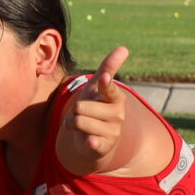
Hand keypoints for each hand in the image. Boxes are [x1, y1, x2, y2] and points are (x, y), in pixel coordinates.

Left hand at [65, 46, 130, 165]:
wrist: (93, 138)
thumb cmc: (96, 107)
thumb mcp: (98, 88)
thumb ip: (109, 68)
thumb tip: (124, 48)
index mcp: (116, 98)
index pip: (108, 88)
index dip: (104, 84)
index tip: (102, 79)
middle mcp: (118, 115)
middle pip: (80, 106)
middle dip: (74, 109)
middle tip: (81, 113)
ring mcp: (112, 132)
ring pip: (78, 121)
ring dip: (71, 123)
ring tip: (79, 126)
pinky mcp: (104, 147)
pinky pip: (92, 142)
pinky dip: (90, 142)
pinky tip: (90, 141)